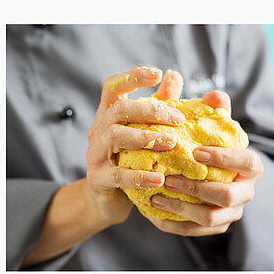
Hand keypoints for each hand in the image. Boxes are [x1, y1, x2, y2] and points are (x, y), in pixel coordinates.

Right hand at [85, 66, 186, 226]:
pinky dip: (139, 176)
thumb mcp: (144, 132)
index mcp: (109, 116)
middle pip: (118, 110)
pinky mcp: (99, 179)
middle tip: (179, 119)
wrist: (107, 200)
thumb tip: (174, 76)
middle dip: (149, 110)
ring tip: (172, 143)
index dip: (132, 76)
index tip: (157, 73)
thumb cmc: (131, 161)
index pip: (113, 87)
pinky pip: (118, 175)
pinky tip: (160, 178)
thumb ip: (159, 105)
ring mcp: (95, 154)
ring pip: (114, 137)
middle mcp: (98, 130)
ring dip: (145, 138)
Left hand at [144, 86, 263, 236]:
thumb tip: (215, 94)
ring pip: (210, 218)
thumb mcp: (214, 127)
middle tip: (169, 178)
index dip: (224, 158)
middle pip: (227, 196)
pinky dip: (173, 225)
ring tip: (156, 197)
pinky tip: (152, 214)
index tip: (196, 151)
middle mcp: (246, 193)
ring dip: (181, 208)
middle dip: (196, 188)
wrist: (213, 176)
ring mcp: (232, 213)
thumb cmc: (210, 145)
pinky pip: (195, 232)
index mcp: (252, 167)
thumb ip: (215, 110)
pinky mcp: (217, 228)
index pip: (247, 163)